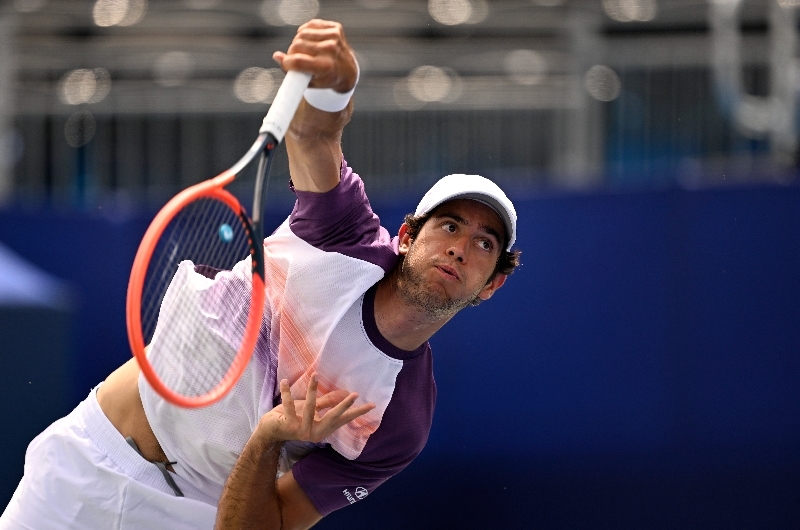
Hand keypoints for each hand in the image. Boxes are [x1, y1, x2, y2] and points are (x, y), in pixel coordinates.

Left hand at [258, 373, 374, 443]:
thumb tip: (344, 394)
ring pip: (311, 408)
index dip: (358, 412)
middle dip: (344, 406)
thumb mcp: (311, 409)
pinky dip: (287, 393)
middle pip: (333, 417)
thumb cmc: (293, 417)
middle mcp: (315, 432)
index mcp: (323, 429)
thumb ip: (326, 403)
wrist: (270, 431)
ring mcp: (302, 431)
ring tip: (315, 376)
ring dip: (312, 390)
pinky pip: (289, 406)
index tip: (372, 405)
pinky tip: (285, 382)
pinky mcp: (288, 426)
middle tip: (355, 394)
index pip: (344, 419)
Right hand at [273, 19, 357, 93]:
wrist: (348, 72)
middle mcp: (332, 50)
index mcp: (327, 67)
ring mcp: (335, 37)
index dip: (287, 62)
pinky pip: (311, 25)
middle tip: (295, 58)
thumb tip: (276, 56)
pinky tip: (310, 41)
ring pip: (302, 34)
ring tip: (304, 51)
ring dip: (299, 42)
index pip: (298, 61)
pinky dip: (306, 33)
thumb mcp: (309, 82)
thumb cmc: (326, 79)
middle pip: (297, 45)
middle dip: (292, 52)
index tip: (286, 64)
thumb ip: (292, 71)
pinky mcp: (336, 28)